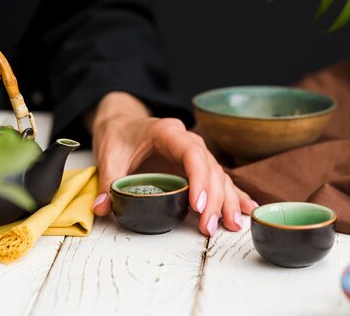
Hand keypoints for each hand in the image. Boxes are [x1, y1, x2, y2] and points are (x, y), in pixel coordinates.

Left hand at [88, 92, 257, 236]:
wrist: (122, 123)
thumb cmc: (118, 135)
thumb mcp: (108, 156)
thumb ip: (107, 182)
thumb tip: (102, 208)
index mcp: (168, 132)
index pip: (191, 153)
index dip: (199, 178)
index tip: (198, 204)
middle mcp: (187, 140)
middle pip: (210, 168)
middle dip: (214, 199)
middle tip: (209, 226)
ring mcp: (195, 152)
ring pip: (219, 175)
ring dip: (227, 200)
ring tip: (231, 225)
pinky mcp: (196, 165)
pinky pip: (219, 179)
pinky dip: (234, 194)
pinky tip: (247, 209)